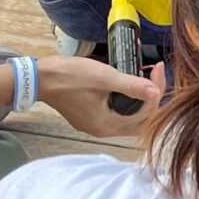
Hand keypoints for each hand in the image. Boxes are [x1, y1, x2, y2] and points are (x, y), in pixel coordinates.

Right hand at [36, 55, 160, 137]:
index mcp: (108, 125)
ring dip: (142, 99)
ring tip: (148, 76)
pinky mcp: (90, 116)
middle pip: (140, 120)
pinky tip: (131, 83)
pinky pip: (118, 112)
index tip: (157, 68)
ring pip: (130, 116)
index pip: (146, 115)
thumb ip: (131, 85)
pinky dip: (128, 99)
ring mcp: (96, 124)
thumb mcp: (105, 77)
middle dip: (153, 98)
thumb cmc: (71, 76)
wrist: (40, 78)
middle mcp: (103, 130)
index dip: (156, 92)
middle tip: (156, 74)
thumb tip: (156, 91)